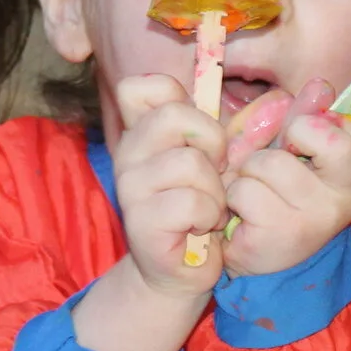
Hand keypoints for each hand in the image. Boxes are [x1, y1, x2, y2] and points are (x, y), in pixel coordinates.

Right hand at [109, 73, 225, 299]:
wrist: (178, 272)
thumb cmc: (197, 211)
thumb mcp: (200, 160)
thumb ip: (199, 125)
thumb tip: (223, 79)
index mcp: (140, 134)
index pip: (139, 87)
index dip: (178, 98)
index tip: (197, 133)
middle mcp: (127, 154)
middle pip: (173, 115)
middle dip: (211, 142)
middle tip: (216, 171)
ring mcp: (130, 188)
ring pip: (189, 162)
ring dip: (215, 189)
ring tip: (209, 207)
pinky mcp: (141, 222)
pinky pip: (192, 202)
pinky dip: (208, 215)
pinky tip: (201, 227)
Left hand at [223, 102, 350, 276]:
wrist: (255, 255)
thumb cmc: (273, 190)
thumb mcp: (286, 145)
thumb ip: (295, 112)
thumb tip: (319, 86)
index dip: (337, 126)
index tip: (310, 139)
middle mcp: (349, 194)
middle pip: (331, 141)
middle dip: (294, 135)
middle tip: (284, 155)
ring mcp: (319, 217)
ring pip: (269, 163)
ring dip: (249, 172)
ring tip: (255, 191)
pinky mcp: (284, 235)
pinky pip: (244, 191)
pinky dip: (234, 196)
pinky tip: (244, 214)